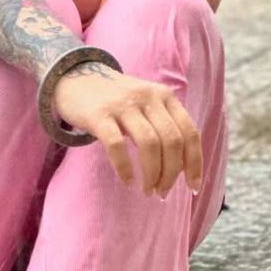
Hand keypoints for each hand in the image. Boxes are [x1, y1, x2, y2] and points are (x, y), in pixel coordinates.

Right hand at [51, 63, 203, 196]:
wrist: (75, 78)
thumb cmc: (116, 101)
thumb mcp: (146, 103)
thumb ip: (165, 125)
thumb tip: (184, 167)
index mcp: (164, 96)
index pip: (189, 132)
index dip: (195, 163)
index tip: (193, 188)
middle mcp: (147, 97)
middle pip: (171, 141)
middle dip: (171, 173)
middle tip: (162, 193)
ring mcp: (123, 104)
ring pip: (149, 144)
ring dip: (152, 174)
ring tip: (148, 191)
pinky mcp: (99, 114)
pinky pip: (117, 145)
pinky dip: (125, 167)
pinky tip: (127, 181)